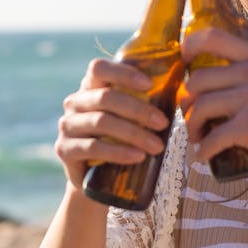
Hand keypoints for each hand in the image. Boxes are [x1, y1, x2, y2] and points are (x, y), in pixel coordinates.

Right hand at [55, 59, 171, 188]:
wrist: (98, 180)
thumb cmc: (121, 141)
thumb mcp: (131, 119)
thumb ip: (146, 101)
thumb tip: (182, 87)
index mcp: (90, 87)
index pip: (99, 68)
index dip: (123, 73)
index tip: (150, 85)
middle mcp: (74, 103)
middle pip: (105, 98)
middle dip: (138, 110)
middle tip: (163, 123)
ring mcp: (67, 126)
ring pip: (101, 122)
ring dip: (133, 133)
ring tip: (157, 146)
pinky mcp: (64, 150)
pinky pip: (93, 148)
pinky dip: (118, 152)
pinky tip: (137, 157)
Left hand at [180, 28, 247, 181]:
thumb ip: (246, 74)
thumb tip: (199, 78)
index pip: (212, 37)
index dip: (189, 46)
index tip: (182, 64)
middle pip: (198, 80)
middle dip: (187, 103)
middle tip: (192, 120)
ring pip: (201, 107)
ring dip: (192, 127)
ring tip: (197, 138)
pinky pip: (213, 137)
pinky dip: (203, 150)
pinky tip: (203, 156)